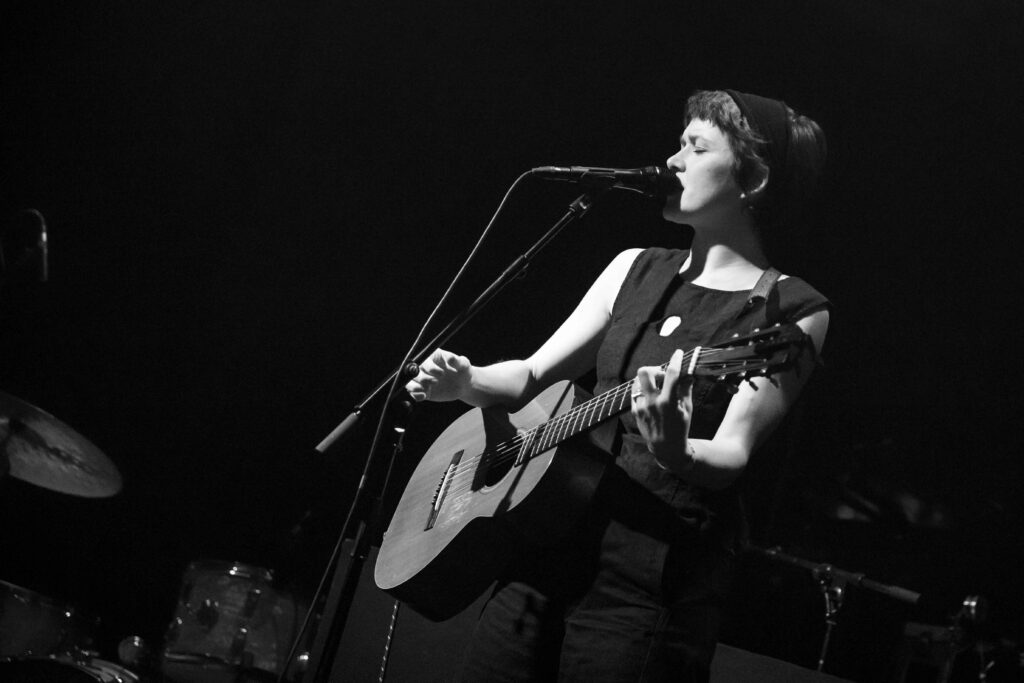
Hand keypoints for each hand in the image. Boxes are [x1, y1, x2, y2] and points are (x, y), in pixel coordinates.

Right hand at [406, 349, 472, 401]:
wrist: (464, 384)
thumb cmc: (463, 370)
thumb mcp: (463, 364)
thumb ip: (457, 361)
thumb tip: (450, 358)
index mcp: (432, 357)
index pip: (425, 360)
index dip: (431, 368)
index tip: (442, 374)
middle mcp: (424, 367)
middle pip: (414, 371)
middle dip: (422, 378)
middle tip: (435, 382)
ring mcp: (422, 379)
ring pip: (410, 382)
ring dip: (413, 387)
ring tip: (423, 391)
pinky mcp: (423, 390)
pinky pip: (414, 393)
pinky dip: (415, 396)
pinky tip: (423, 397)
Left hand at [631, 349, 693, 466]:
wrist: (665, 447)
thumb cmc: (680, 427)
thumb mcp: (687, 409)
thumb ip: (685, 389)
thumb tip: (688, 372)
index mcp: (668, 402)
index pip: (671, 374)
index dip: (675, 360)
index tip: (678, 353)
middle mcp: (652, 402)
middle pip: (644, 372)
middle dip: (654, 368)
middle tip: (662, 375)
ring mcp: (641, 406)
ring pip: (638, 381)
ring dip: (648, 380)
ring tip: (657, 387)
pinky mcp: (634, 410)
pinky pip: (636, 392)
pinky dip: (644, 391)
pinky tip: (652, 397)